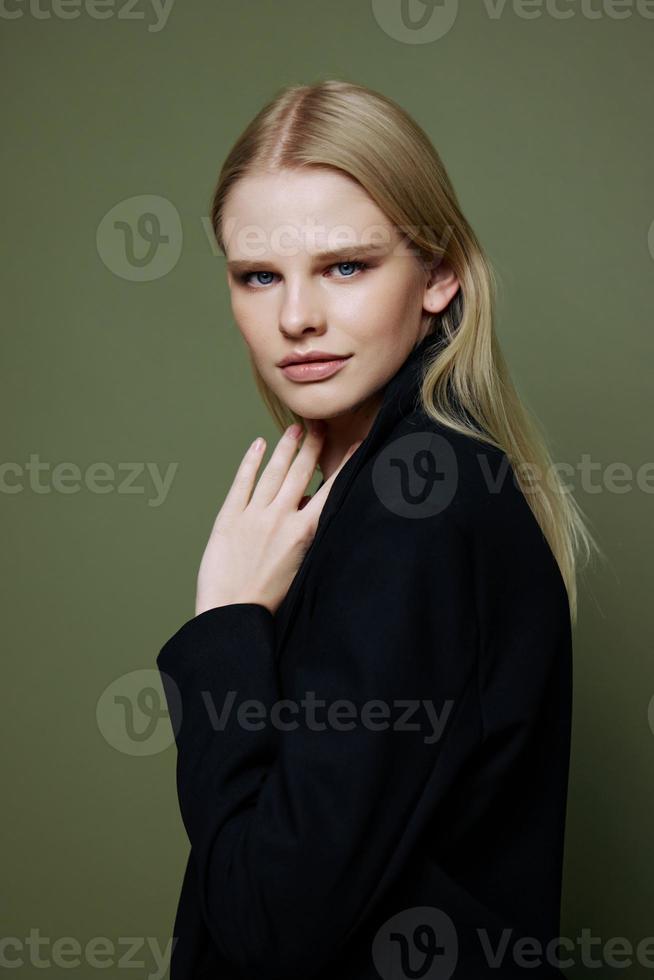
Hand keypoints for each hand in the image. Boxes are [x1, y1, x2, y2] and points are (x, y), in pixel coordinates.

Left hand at [195, 422, 361, 616]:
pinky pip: (242, 482)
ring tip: (295, 429)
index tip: (357, 445)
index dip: (345, 464)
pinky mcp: (228, 518)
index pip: (331, 489)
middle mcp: (281, 518)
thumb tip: (307, 504)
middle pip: (301, 472)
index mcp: (304, 532)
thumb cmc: (269, 599)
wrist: (232, 614)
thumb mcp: (300, 566)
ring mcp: (253, 515)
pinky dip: (251, 461)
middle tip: (320, 425)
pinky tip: (258, 445)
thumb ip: (306, 533)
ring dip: (286, 448)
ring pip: (273, 472)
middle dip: (313, 446)